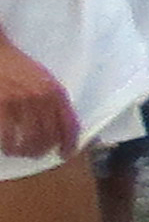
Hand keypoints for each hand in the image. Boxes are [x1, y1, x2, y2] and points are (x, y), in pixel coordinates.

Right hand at [0, 43, 64, 161]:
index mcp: (57, 93)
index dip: (69, 144)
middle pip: (50, 136)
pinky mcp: (2, 104)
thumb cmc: (17, 66)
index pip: (70, 125)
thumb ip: (54, 101)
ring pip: (30, 139)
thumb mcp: (44, 80)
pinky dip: (8, 145)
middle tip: (34, 154)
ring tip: (19, 152)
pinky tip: (6, 148)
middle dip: (42, 150)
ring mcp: (22, 102)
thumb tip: (61, 129)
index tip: (64, 154)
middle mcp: (43, 98)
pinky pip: (8, 135)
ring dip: (25, 151)